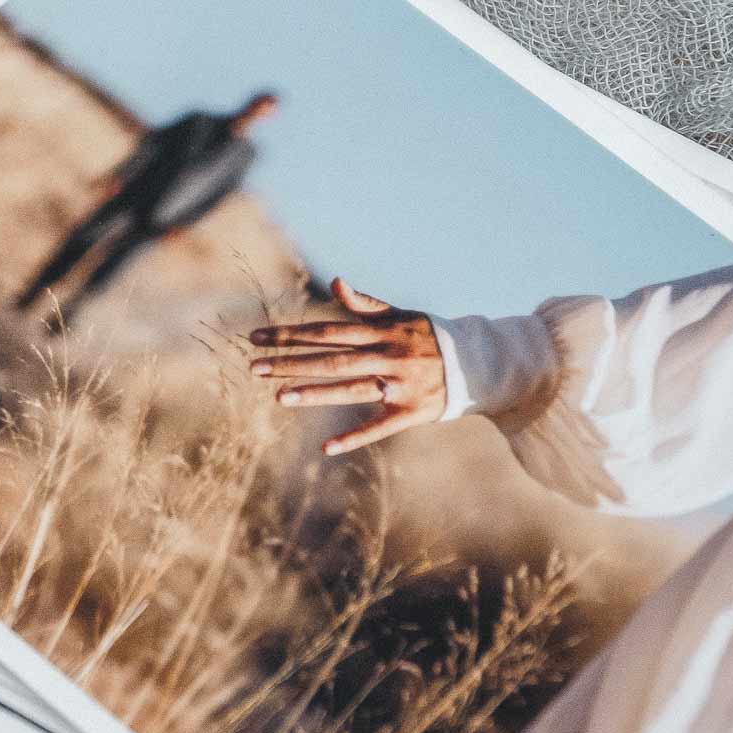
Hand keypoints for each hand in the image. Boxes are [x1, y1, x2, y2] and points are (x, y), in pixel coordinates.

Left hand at [248, 278, 446, 457]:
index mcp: (381, 332)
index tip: (258, 337)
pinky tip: (327, 447)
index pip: (327, 331)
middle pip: (331, 359)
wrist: (477, 363)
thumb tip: (335, 284)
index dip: (291, 334)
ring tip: (279, 397)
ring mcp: (398, 385)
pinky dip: (354, 437)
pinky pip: (379, 427)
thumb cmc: (429, 337)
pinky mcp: (410, 411)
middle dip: (291, 363)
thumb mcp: (401, 315)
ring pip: (350, 390)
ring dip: (314, 393)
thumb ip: (366, 304)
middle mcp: (387, 356)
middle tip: (255, 368)